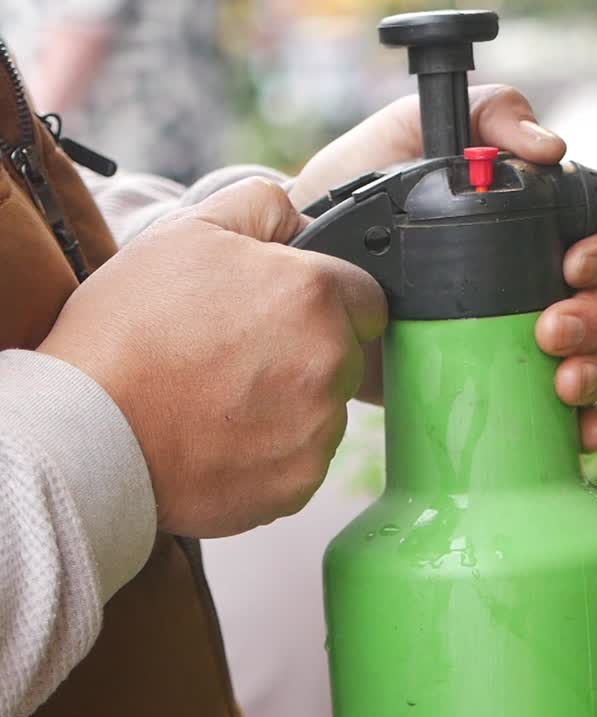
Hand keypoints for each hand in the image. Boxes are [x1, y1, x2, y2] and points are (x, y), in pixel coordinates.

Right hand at [38, 179, 386, 536]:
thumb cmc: (127, 331)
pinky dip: (270, 451)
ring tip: (218, 397)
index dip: (326, 299)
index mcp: (315, 297)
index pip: (367, 297)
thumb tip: (299, 216)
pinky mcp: (299, 483)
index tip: (283, 312)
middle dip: (305, 350)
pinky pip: (301, 459)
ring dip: (290, 403)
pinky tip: (219, 436)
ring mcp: (318, 430)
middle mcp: (331, 364)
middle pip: (345, 354)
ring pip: (325, 409)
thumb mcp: (188, 232)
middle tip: (234, 353)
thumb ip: (261, 208)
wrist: (84, 433)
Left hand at [290, 86, 596, 451]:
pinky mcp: (506, 388)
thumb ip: (484, 114)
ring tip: (560, 379)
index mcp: (542, 223)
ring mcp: (533, 338)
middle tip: (551, 327)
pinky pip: (574, 413)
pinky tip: (583, 432)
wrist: (302, 267)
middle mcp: (548, 280)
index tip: (573, 261)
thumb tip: (552, 148)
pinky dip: (591, 425)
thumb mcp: (412, 133)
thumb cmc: (358, 193)